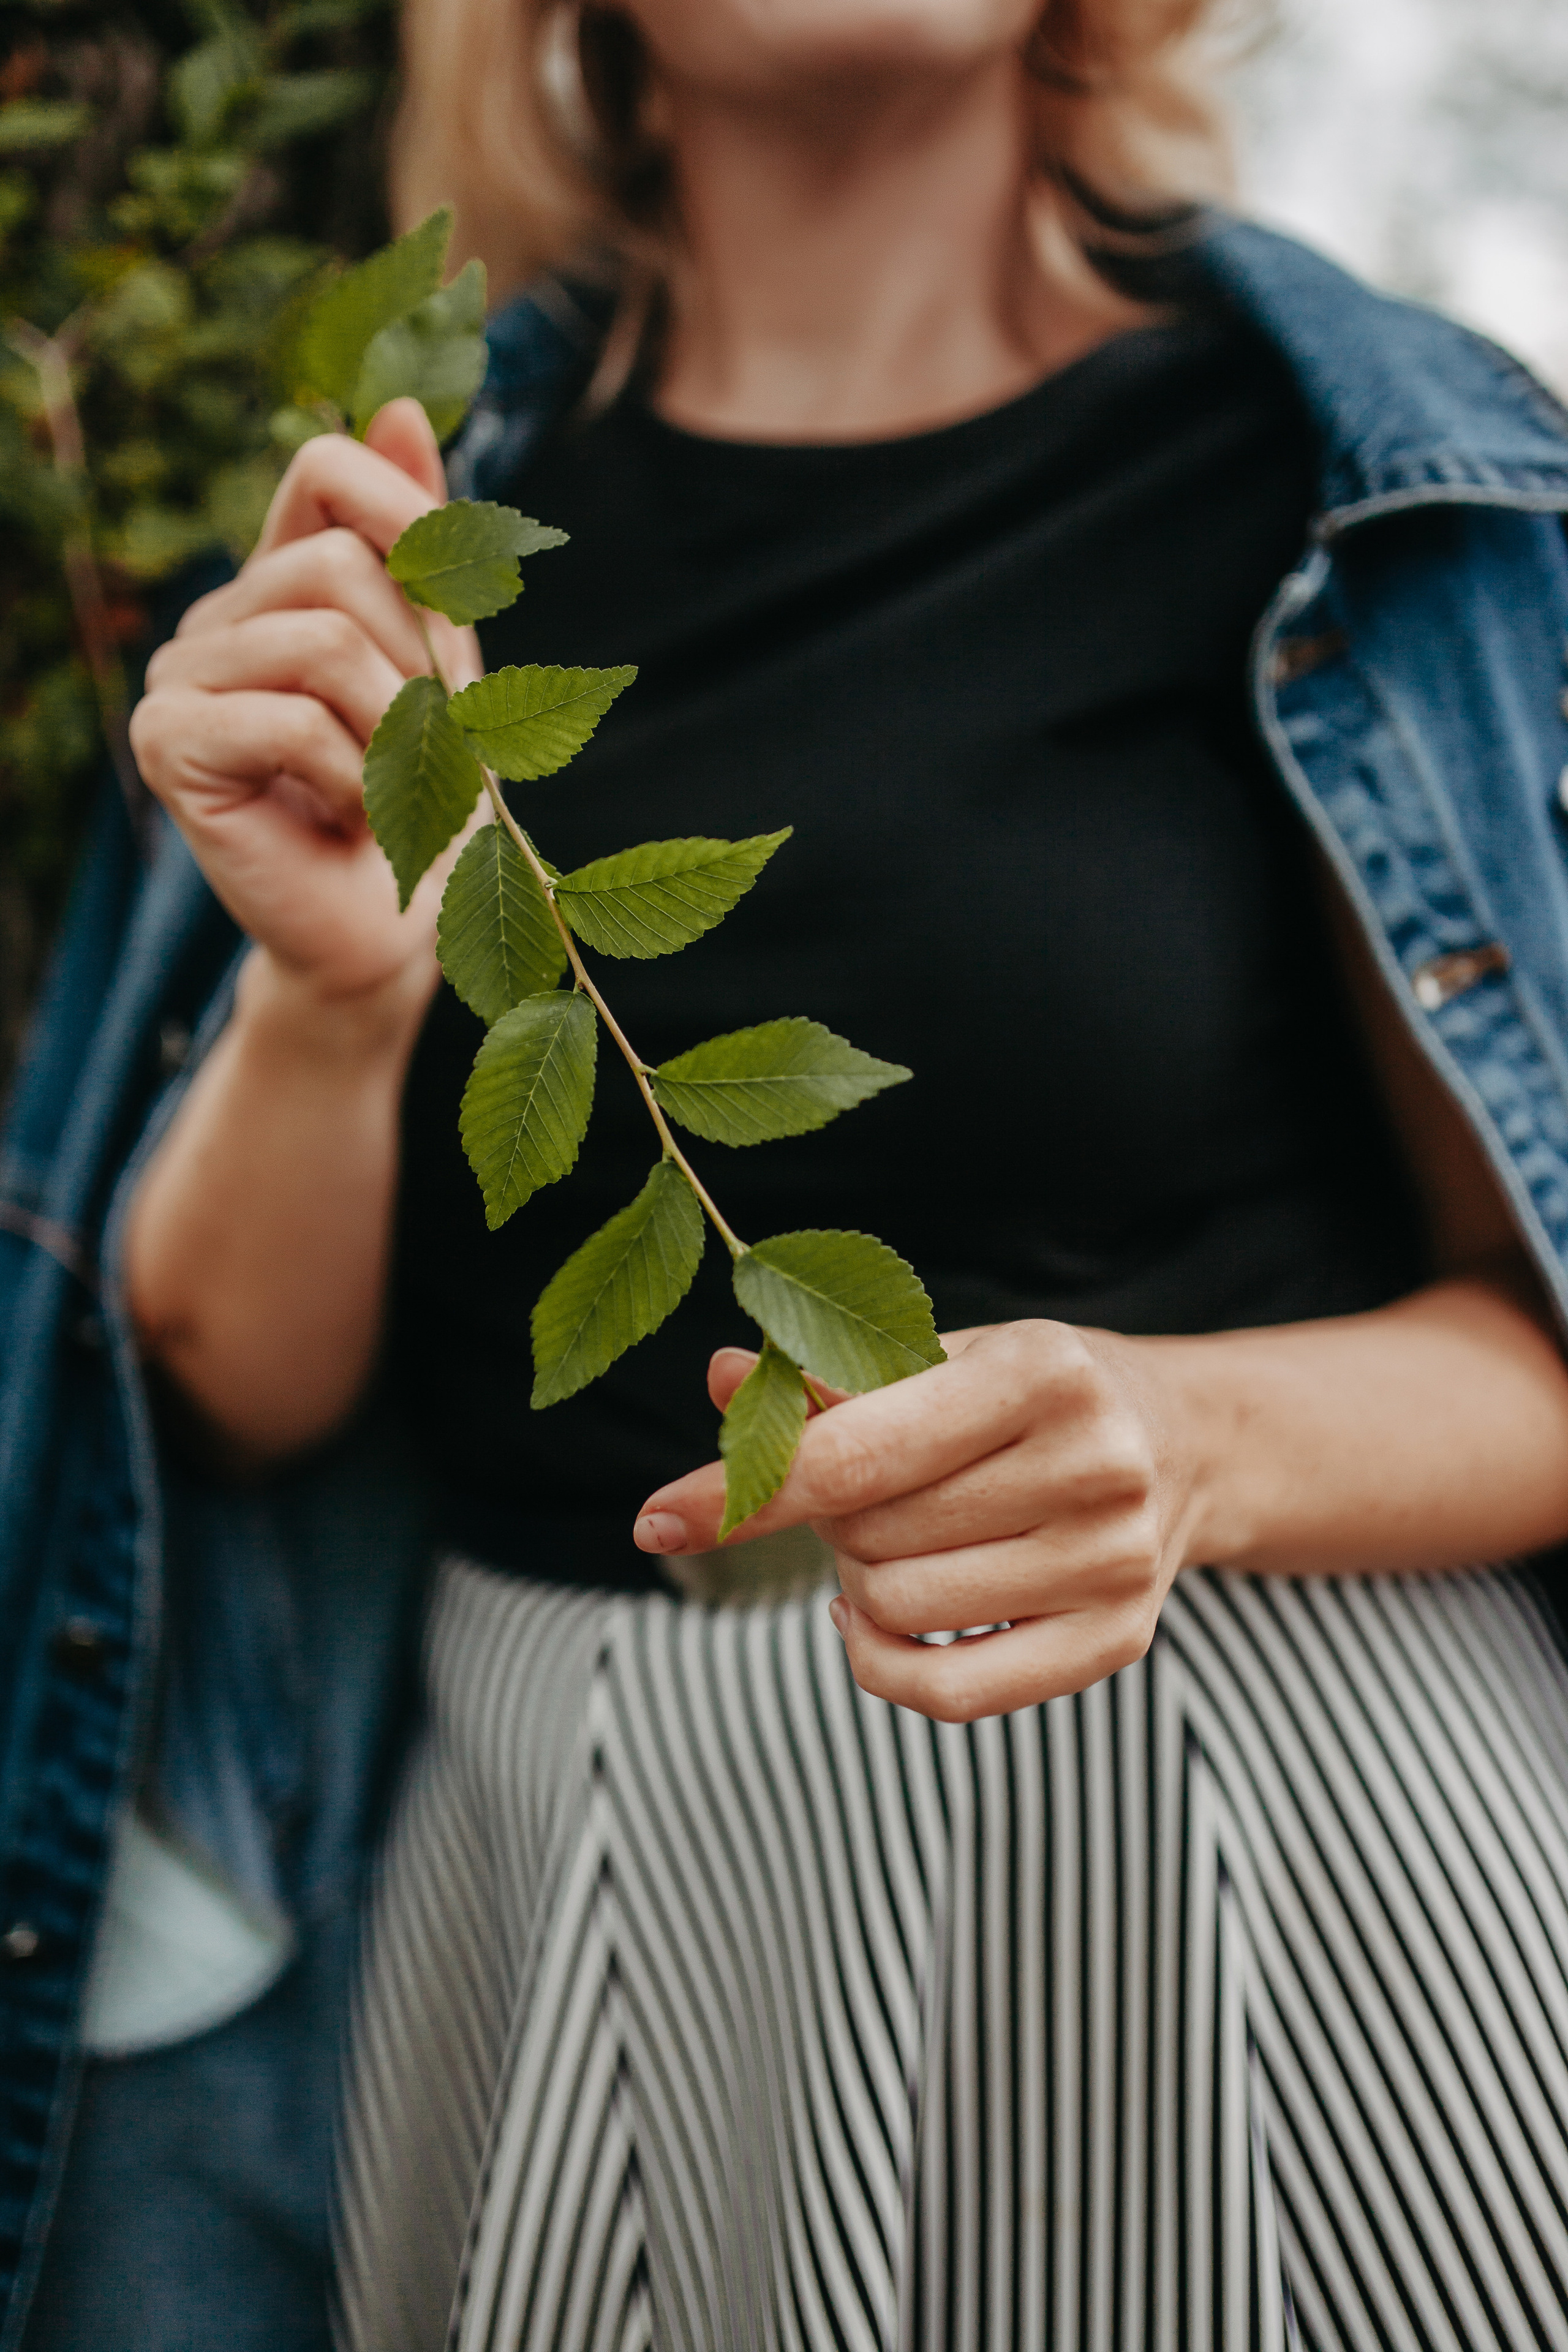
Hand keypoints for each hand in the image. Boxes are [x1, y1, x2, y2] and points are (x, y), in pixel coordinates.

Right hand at [128, 399, 480, 1011]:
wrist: (393, 930)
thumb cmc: (426, 800)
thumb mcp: (445, 659)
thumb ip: (421, 542)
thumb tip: (395, 398)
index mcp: (279, 581)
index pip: (327, 466)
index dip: (409, 515)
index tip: (456, 609)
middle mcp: (217, 616)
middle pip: (339, 562)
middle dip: (420, 662)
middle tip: (426, 747)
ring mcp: (176, 677)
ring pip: (322, 640)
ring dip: (398, 730)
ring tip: (392, 789)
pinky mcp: (164, 744)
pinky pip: (290, 720)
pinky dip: (356, 780)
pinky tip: (350, 819)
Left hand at [633, 1320, 1203, 1720]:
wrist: (1180, 1442)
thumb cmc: (1025, 1393)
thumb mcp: (939, 1357)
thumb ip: (828, 1378)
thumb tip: (723, 1379)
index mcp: (1043, 1372)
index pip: (857, 1452)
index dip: (743, 1491)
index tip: (652, 1522)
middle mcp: (1094, 1466)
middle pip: (870, 1533)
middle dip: (831, 1517)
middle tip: (867, 1488)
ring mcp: (1113, 1563)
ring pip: (900, 1609)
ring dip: (859, 1580)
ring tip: (898, 1532)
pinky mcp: (1117, 1642)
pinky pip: (948, 1693)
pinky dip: (880, 1661)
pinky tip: (872, 1616)